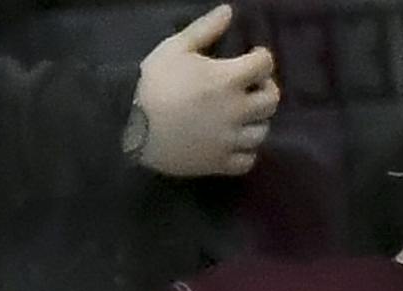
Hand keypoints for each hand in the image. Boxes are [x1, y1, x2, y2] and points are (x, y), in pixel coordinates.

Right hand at [130, 5, 279, 177]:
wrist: (131, 125)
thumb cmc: (153, 82)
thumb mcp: (175, 47)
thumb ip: (205, 29)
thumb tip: (228, 11)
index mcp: (228, 79)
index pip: (265, 65)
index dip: (261, 58)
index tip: (253, 57)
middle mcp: (236, 111)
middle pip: (271, 100)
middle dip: (265, 89)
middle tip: (252, 86)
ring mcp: (230, 140)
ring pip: (262, 131)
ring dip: (257, 120)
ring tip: (243, 115)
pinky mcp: (220, 163)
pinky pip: (248, 160)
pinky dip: (246, 151)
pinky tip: (235, 142)